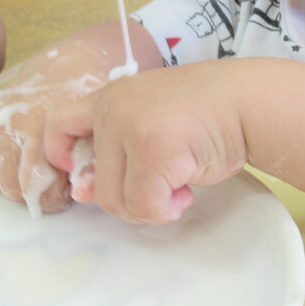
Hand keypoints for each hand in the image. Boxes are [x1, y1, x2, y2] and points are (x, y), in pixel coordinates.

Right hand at [0, 71, 104, 214]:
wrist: (65, 66)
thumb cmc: (84, 100)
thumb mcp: (95, 126)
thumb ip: (89, 157)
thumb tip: (83, 190)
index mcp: (49, 127)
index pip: (46, 188)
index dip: (59, 196)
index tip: (68, 191)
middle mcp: (20, 127)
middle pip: (22, 191)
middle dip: (40, 195)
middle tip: (54, 186)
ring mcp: (0, 128)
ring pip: (3, 185)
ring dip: (20, 188)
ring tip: (39, 176)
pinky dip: (0, 177)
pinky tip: (20, 166)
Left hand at [45, 64, 249, 224]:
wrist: (247, 102)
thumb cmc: (206, 113)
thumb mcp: (150, 122)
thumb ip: (116, 150)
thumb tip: (82, 191)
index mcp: (109, 97)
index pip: (57, 125)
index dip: (62, 158)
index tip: (88, 176)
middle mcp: (113, 107)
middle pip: (95, 183)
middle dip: (128, 198)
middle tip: (160, 188)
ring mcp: (130, 127)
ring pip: (116, 200)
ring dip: (149, 206)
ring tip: (177, 186)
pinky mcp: (152, 149)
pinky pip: (145, 205)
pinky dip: (167, 208)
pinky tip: (186, 190)